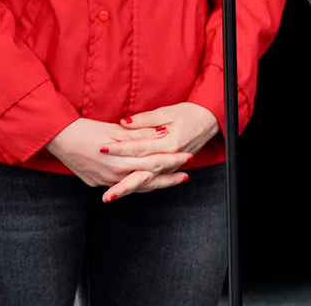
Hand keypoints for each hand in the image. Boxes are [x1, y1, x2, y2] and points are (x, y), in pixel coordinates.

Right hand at [46, 118, 193, 202]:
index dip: (172, 160)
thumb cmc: (82, 129)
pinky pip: (121, 186)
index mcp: (121, 161)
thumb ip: (139, 134)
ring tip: (169, 181)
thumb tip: (162, 134)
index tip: (187, 156)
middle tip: (186, 175)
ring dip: (155, 184)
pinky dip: (135, 184)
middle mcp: (115, 176)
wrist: (56, 138)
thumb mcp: (113, 129)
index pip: (154, 162)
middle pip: (149, 180)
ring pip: (136, 187)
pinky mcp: (95, 183)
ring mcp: (105, 182)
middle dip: (169, 177)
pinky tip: (141, 181)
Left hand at [96, 102, 219, 200]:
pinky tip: (124, 190)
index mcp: (169, 143)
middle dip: (122, 184)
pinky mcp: (170, 169)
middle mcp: (170, 158)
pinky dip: (139, 187)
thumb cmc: (189, 114)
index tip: (102, 149)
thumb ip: (145, 120)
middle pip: (142, 174)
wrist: (208, 120)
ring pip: (147, 182)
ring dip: (129, 190)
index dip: (119, 148)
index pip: (139, 148)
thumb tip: (124, 122)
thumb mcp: (166, 112)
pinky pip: (153, 181)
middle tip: (105, 193)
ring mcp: (170, 167)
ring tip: (111, 197)